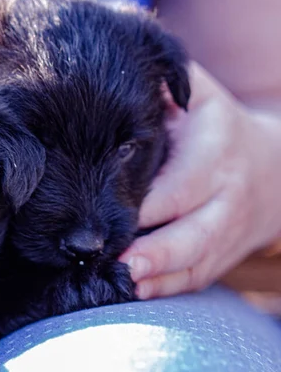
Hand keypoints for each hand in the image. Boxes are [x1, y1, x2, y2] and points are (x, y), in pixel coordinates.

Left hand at [119, 62, 280, 298]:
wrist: (272, 168)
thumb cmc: (217, 126)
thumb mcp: (202, 95)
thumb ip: (168, 86)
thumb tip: (122, 80)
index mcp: (216, 152)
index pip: (180, 183)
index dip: (147, 202)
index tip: (108, 210)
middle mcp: (226, 195)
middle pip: (194, 230)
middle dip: (157, 250)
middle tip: (119, 263)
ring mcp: (228, 230)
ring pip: (196, 260)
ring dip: (161, 276)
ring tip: (124, 284)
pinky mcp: (222, 253)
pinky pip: (198, 276)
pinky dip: (169, 287)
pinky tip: (138, 292)